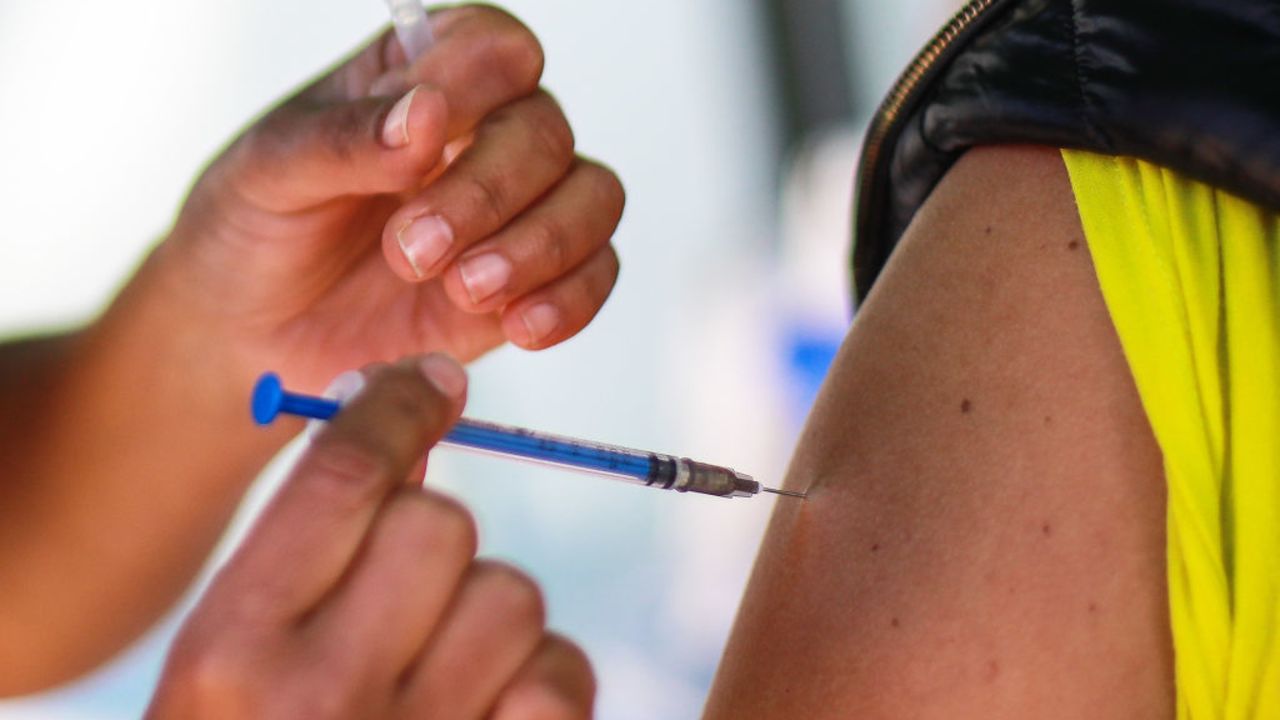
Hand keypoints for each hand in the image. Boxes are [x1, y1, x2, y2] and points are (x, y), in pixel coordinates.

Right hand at [146, 356, 594, 718]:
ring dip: (490, 614)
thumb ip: (305, 552)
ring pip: (513, 592)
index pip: (341, 474)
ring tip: (440, 671)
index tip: (431, 386)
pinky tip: (492, 711)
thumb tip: (416, 426)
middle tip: (407, 584)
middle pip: (443, 523)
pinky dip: (540, 680)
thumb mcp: (231, 663)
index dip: (397, 408)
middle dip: (436, 536)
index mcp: (233, 649)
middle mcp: (323, 693)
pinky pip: (562, 671)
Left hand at [155, 5, 623, 391]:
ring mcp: (517, 210)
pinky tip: (516, 326)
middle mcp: (484, 134)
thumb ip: (346, 139)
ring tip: (465, 292)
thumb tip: (427, 117)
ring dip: (540, 246)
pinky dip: (569, 300)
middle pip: (544, 131)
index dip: (475, 87)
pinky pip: (596, 274)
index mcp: (421, 79)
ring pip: (592, 197)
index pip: (493, 48)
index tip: (423, 141)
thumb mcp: (270, 172)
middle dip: (488, 195)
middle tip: (413, 251)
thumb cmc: (255, 232)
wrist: (250, 337)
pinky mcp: (533, 281)